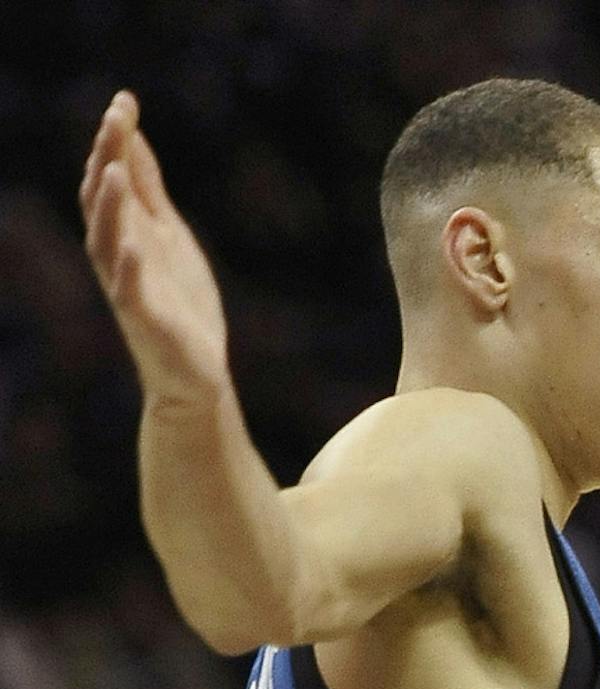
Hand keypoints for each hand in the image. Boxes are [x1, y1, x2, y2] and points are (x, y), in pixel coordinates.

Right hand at [80, 93, 229, 407]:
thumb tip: (134, 137)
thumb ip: (150, 191)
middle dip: (108, 158)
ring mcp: (127, 287)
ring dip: (110, 207)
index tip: (125, 100)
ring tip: (116, 171)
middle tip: (116, 118)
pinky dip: (129, 269)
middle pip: (103, 200)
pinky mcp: (144, 320)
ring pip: (106, 241)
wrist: (194, 375)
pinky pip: (128, 293)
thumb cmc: (180, 303)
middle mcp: (117, 254)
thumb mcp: (168, 235)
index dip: (116, 140)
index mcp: (125, 231)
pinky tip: (133, 246)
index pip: (111, 177)